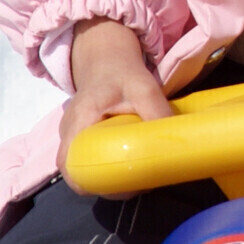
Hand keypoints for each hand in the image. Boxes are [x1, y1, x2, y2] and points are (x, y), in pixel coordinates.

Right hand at [57, 18, 173, 179]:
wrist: (106, 57)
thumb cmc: (121, 71)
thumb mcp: (144, 88)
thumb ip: (158, 113)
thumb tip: (176, 143)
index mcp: (79, 122)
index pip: (71, 167)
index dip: (93, 183)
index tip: (124, 185)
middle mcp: (68, 131)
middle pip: (76, 172)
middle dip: (105, 183)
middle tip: (136, 182)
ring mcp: (71, 134)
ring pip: (83, 167)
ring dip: (106, 176)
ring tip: (136, 173)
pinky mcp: (79, 135)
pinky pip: (87, 158)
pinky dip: (106, 164)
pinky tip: (129, 161)